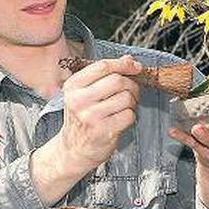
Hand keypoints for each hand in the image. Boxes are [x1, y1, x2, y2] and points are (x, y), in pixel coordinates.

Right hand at [58, 55, 142, 171]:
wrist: (73, 150)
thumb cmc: (81, 119)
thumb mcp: (83, 93)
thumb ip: (104, 75)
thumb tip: (128, 59)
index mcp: (73, 86)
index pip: (102, 66)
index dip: (123, 64)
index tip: (135, 67)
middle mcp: (79, 100)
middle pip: (117, 80)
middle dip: (131, 84)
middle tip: (130, 91)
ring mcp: (91, 116)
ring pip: (126, 97)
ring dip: (132, 101)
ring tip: (124, 107)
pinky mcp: (103, 130)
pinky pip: (129, 115)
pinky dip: (130, 115)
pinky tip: (121, 118)